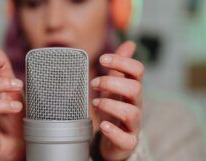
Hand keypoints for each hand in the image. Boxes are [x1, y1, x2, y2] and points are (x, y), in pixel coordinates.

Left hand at [90, 41, 143, 160]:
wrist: (115, 139)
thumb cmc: (114, 108)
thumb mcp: (115, 86)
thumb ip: (120, 67)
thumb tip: (130, 43)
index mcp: (132, 89)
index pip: (137, 70)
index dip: (122, 62)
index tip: (102, 59)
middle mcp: (136, 105)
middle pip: (136, 88)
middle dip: (111, 82)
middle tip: (94, 83)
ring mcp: (133, 124)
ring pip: (131, 112)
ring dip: (109, 104)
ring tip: (94, 102)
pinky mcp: (128, 141)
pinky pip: (126, 138)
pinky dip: (113, 131)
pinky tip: (103, 125)